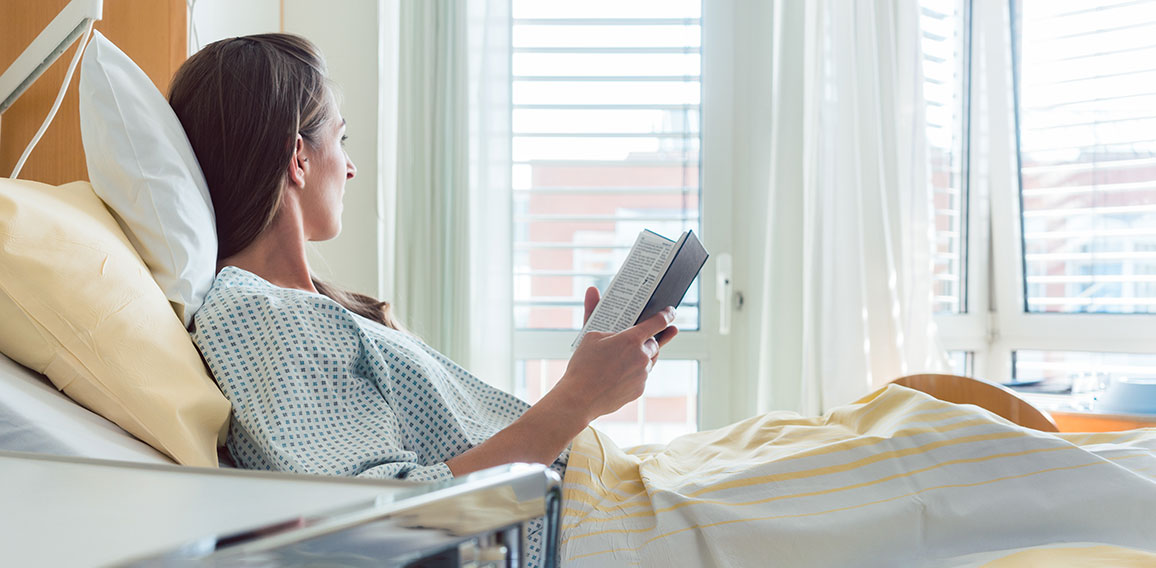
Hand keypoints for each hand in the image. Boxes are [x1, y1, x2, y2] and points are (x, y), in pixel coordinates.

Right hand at [558, 289, 678, 421]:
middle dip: (648, 340)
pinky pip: (642, 376)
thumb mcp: (588, 335)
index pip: (657, 323)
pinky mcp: (639, 390)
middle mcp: (641, 357)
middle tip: (637, 339)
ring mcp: (642, 375)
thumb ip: (594, 312)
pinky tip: (618, 374)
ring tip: (623, 358)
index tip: (672, 312)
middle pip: (654, 343)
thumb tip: (593, 290)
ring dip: (641, 356)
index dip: (667, 315)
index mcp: (631, 339)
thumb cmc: (582, 366)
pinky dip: (634, 373)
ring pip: (649, 361)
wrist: (579, 399)